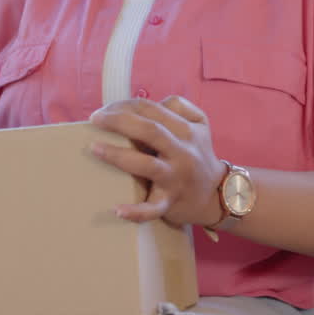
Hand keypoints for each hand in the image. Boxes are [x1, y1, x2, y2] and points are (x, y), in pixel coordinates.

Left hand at [89, 95, 226, 226]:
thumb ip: (178, 107)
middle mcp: (182, 151)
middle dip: (119, 121)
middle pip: (150, 130)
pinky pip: (153, 208)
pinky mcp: (171, 202)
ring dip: (119, 156)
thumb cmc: (199, 154)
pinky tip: (117, 210)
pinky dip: (136, 211)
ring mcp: (176, 177)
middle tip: (94, 119)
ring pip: (147, 165)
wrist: (219, 195)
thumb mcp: (199, 124)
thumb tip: (145, 103)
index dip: (125, 105)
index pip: (152, 110)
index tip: (103, 110)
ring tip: (95, 148)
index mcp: (186, 130)